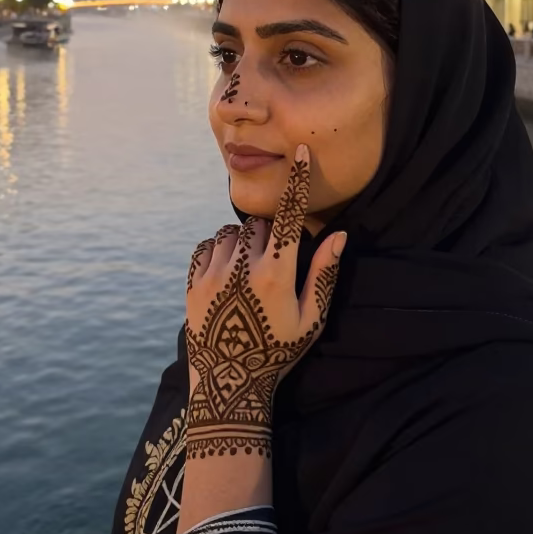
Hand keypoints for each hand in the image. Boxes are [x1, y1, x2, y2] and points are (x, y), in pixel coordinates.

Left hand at [184, 143, 345, 459]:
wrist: (229, 383)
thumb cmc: (279, 352)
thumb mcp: (311, 319)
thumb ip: (324, 273)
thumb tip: (340, 234)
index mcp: (275, 275)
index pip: (287, 216)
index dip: (296, 182)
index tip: (298, 151)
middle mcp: (241, 268)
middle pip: (256, 224)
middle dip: (268, 234)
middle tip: (274, 266)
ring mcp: (212, 274)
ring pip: (230, 234)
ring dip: (243, 243)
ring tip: (251, 273)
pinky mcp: (192, 283)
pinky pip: (207, 246)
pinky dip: (220, 251)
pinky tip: (229, 273)